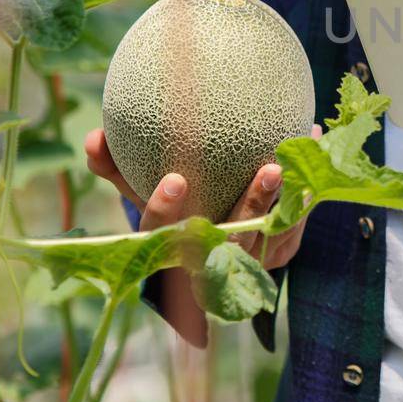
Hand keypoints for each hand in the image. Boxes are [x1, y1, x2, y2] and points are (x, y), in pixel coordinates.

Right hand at [83, 127, 317, 268]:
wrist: (209, 243)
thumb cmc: (171, 205)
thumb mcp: (137, 188)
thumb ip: (114, 166)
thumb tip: (93, 137)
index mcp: (170, 249)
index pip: (163, 237)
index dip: (166, 212)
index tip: (176, 179)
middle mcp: (210, 264)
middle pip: (233, 241)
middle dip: (251, 208)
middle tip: (268, 169)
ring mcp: (247, 263)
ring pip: (270, 236)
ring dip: (288, 198)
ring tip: (299, 158)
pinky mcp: (277, 254)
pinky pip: (294, 223)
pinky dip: (304, 189)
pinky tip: (309, 141)